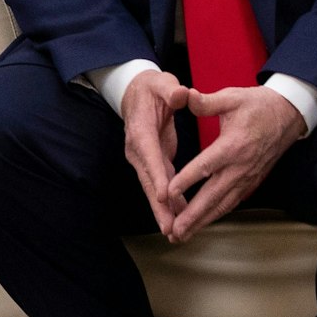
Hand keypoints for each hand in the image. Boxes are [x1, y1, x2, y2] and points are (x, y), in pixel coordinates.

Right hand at [121, 70, 191, 234]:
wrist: (136, 92)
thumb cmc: (152, 87)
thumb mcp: (162, 83)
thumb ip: (171, 89)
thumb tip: (181, 94)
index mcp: (141, 129)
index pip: (149, 154)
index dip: (156, 175)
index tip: (164, 194)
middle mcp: (137, 148)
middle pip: (148, 180)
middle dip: (158, 205)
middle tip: (169, 227)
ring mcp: (142, 157)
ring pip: (152, 188)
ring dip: (163, 211)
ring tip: (174, 233)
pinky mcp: (151, 162)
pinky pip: (160, 185)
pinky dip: (168, 203)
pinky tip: (180, 218)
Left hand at [163, 86, 305, 242]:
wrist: (289, 115)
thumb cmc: (258, 105)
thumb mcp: (232, 97)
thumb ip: (206, 102)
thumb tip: (185, 96)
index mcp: (233, 145)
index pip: (206, 166)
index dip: (187, 180)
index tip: (169, 192)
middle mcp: (240, 166)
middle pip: (214, 195)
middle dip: (193, 215)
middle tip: (174, 231)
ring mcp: (248, 177)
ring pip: (223, 204)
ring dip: (203, 221)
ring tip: (182, 235)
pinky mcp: (252, 181)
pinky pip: (232, 202)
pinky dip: (217, 214)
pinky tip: (203, 223)